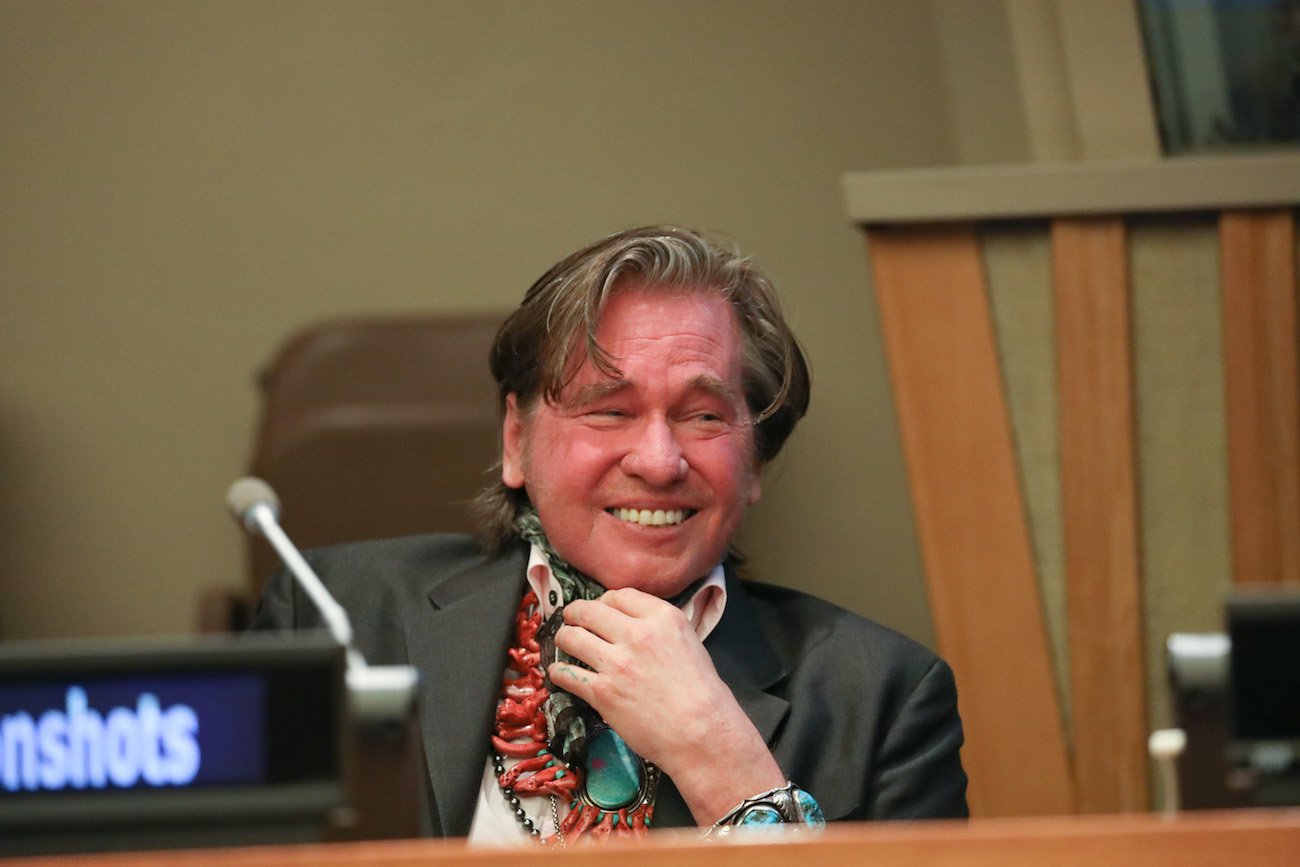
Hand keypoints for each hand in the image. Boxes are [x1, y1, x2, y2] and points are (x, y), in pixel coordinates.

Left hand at [548, 587, 783, 823]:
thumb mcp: (688, 641)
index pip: (620, 595)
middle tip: (571, 618)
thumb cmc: (702, 692)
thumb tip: (632, 623)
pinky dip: (559, 672)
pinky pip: (567, 674)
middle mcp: (637, 634)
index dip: (604, 601)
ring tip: (564, 640)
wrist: (702, 733)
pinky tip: (560, 672)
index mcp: (663, 617)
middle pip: (589, 610)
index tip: (600, 608)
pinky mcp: (602, 692)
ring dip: (563, 637)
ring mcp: (616, 663)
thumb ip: (660, 627)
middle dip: (575, 613)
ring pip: (572, 637)